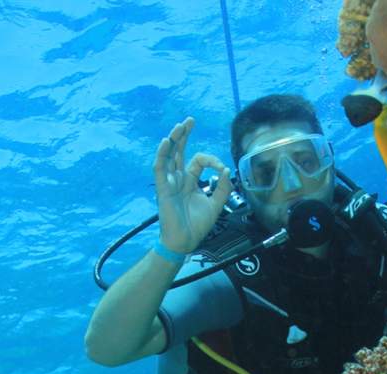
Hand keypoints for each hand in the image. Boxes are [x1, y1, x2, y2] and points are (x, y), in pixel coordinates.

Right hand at [153, 117, 232, 254]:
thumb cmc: (197, 226)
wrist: (185, 241)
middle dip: (184, 135)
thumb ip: (222, 188)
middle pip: (180, 152)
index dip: (212, 160)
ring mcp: (170, 182)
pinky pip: (160, 168)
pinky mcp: (163, 189)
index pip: (199, 161)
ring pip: (169, 156)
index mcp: (190, 181)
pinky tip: (167, 142)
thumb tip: (226, 170)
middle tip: (190, 120)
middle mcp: (179, 179)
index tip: (222, 168)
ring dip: (174, 140)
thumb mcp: (216, 205)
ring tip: (180, 126)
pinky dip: (163, 155)